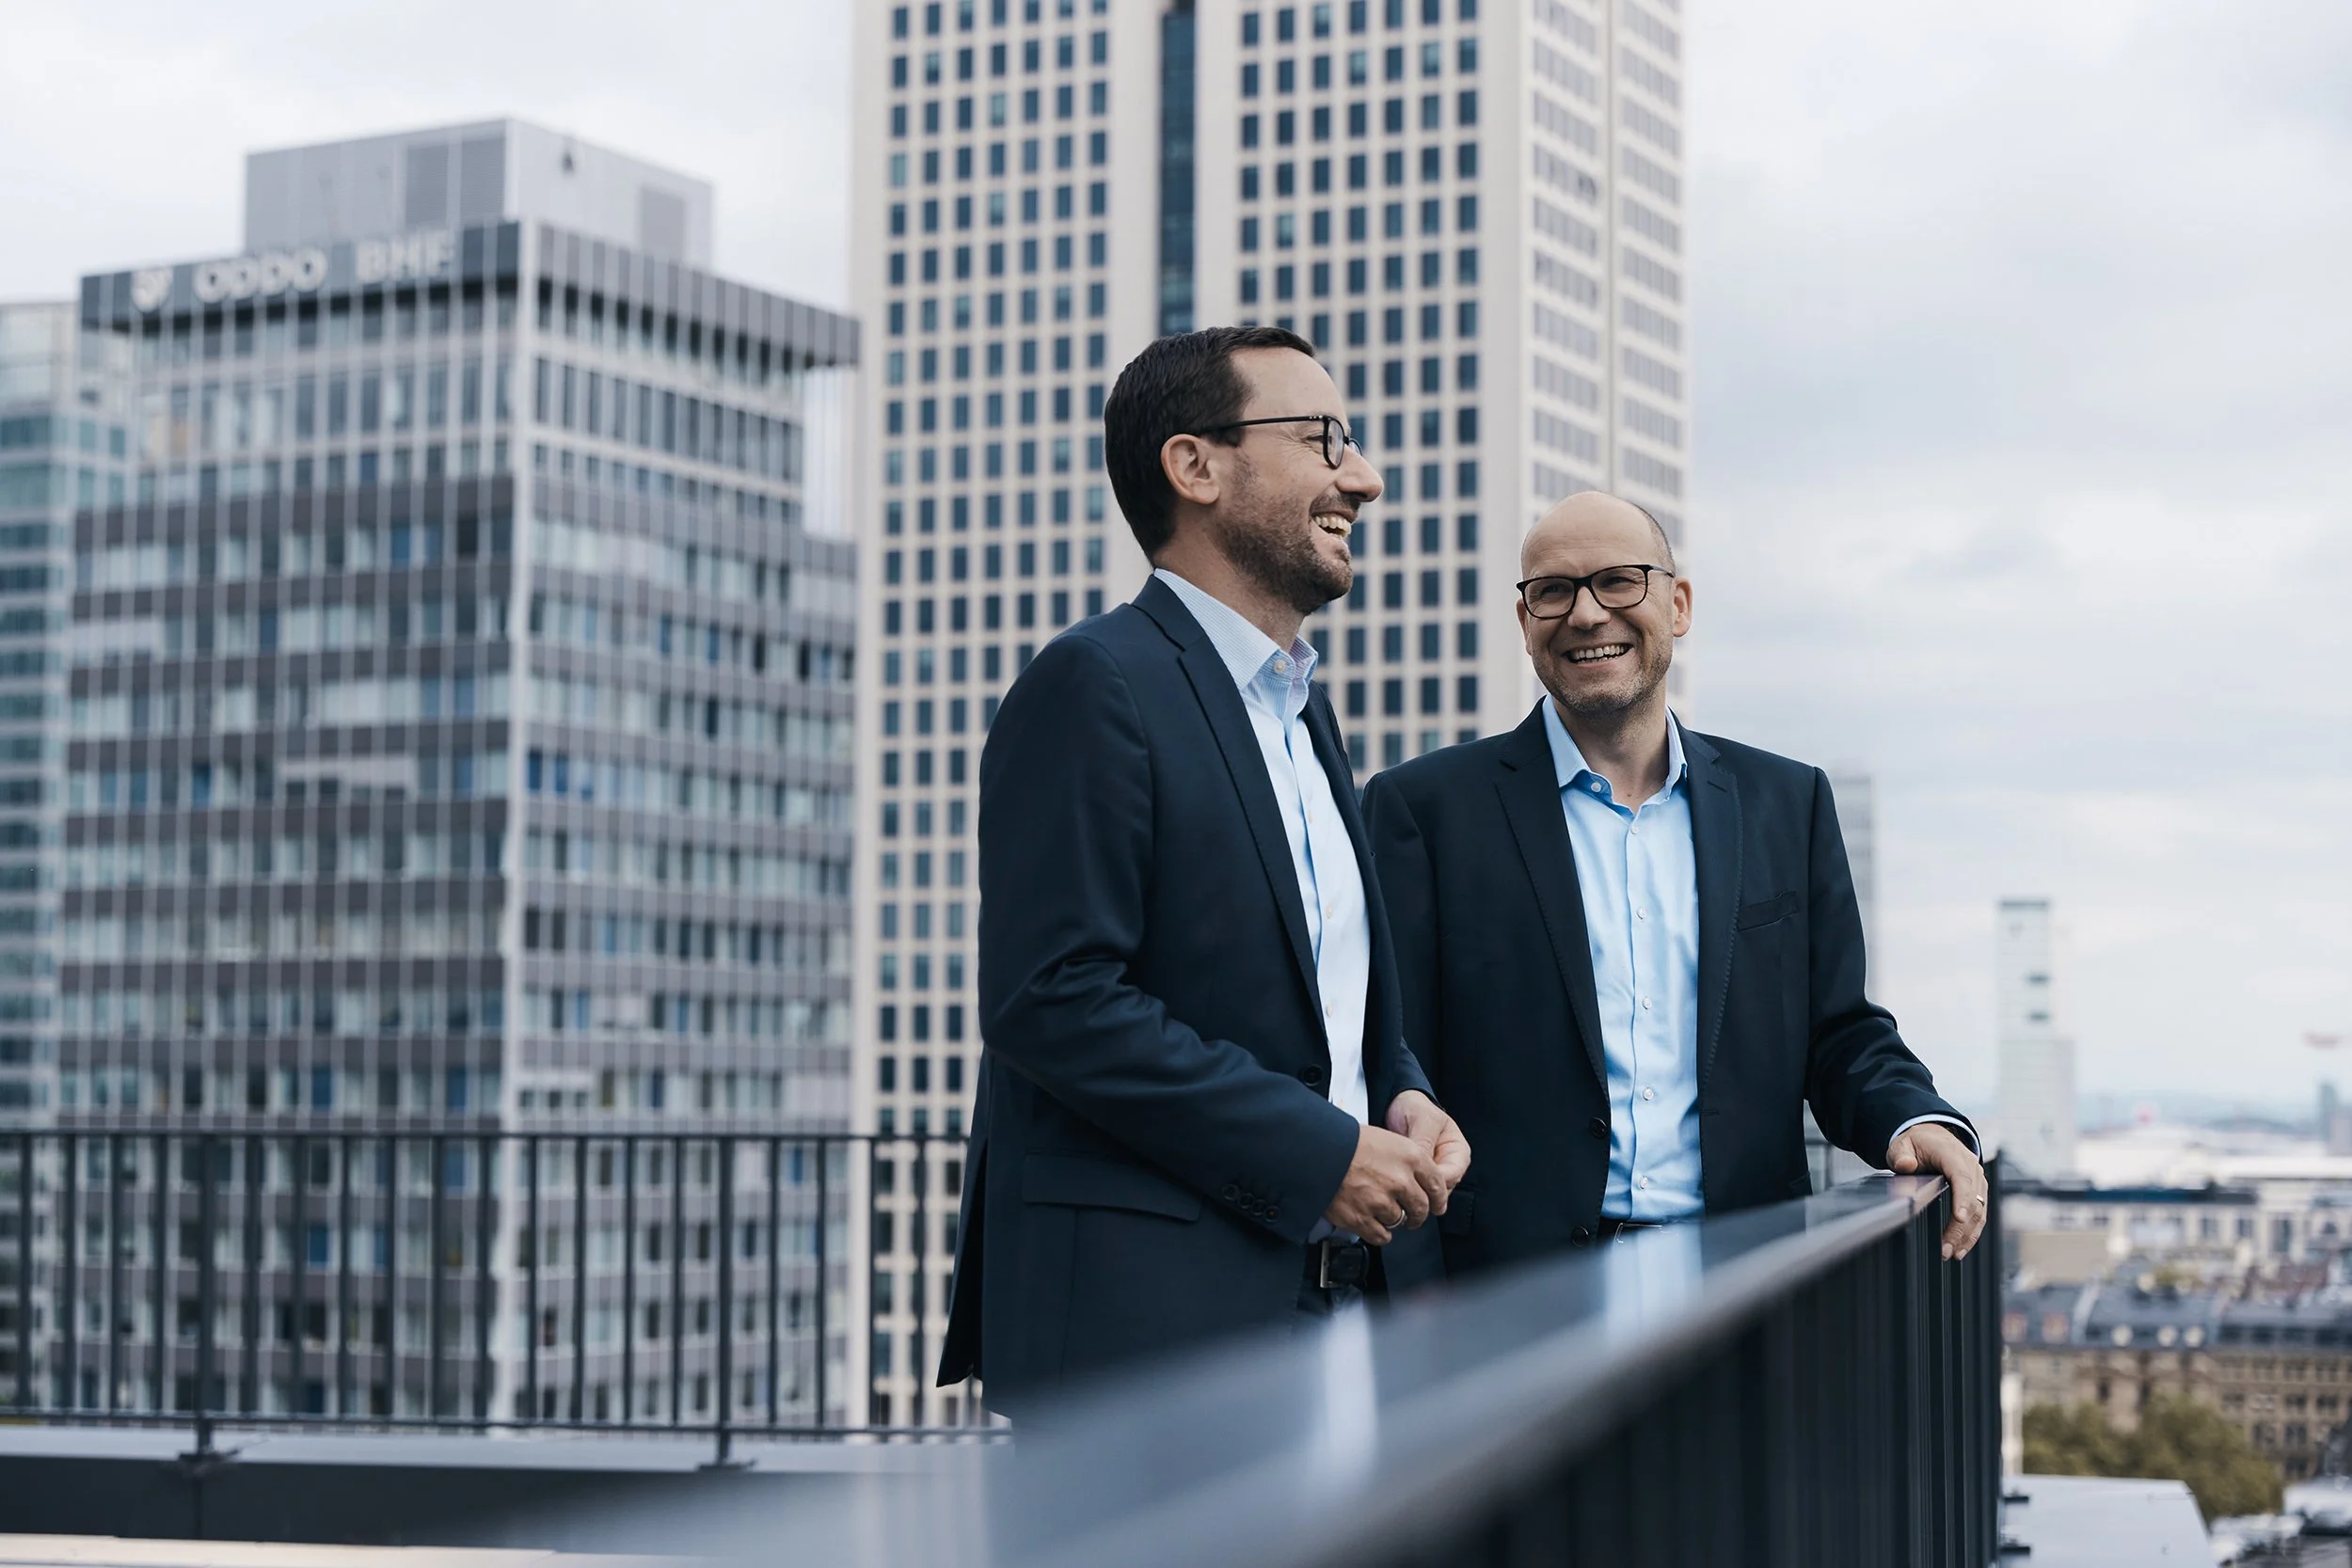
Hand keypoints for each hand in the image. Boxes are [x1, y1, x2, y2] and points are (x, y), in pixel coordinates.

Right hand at [1324, 1126, 1442, 1245]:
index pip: (1437, 1185)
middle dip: (1417, 1215)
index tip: (1437, 1206)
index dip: (1439, 1199)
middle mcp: (1400, 1181)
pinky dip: (1379, 1232)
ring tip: (1380, 1210)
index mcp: (1410, 1157)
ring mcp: (1381, 1202)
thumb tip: (1418, 1180)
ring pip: (1400, 1222)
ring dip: (1393, 1219)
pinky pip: (1382, 1236)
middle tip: (1411, 1216)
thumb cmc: (1347, 1140)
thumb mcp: (1387, 1139)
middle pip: (1421, 1208)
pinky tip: (1372, 1223)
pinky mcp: (1362, 1219)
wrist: (1317, 1151)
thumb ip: (1407, 1160)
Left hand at [1385, 1090, 1469, 1209]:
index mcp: (1458, 1153)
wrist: (1398, 1103)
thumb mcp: (1423, 1120)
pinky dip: (1402, 1187)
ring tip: (1392, 1182)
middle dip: (1420, 1190)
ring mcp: (1432, 1174)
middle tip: (1398, 1186)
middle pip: (1439, 1191)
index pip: (1450, 1176)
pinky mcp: (1416, 1177)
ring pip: (1425, 1193)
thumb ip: (1424, 1143)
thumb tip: (1422, 1166)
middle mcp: (1448, 1167)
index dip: (1432, 1182)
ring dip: (1410, 1190)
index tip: (1413, 1180)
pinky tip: (1390, 1182)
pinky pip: (1412, 1189)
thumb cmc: (1416, 1107)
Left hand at [1888, 1123, 1987, 1261]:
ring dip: (1967, 1235)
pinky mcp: (1979, 1190)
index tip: (1959, 1218)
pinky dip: (1972, 1232)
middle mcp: (1971, 1166)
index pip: (1962, 1177)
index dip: (1962, 1198)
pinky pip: (1980, 1213)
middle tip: (1945, 1249)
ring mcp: (1978, 1179)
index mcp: (1953, 1154)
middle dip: (1960, 1228)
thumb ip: (1901, 1155)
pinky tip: (1961, 1248)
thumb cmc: (1917, 1143)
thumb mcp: (1902, 1145)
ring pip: (1980, 1210)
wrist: (1933, 1137)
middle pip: (1972, 1200)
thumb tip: (1905, 1166)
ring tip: (1952, 1253)